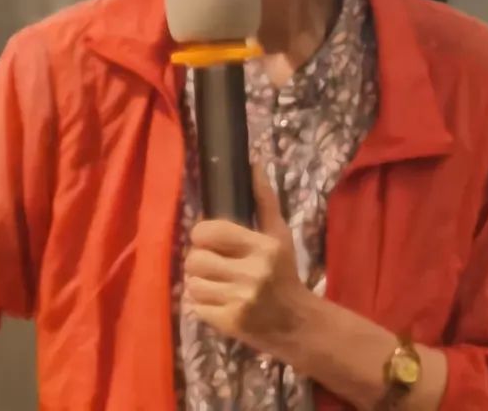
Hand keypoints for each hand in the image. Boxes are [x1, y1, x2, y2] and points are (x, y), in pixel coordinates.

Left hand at [184, 163, 316, 360]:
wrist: (295, 322)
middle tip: (211, 261)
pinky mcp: (227, 323)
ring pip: (192, 283)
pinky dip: (202, 303)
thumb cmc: (284, 272)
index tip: (209, 238)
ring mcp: (237, 300)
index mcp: (262, 247)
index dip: (202, 234)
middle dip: (199, 259)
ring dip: (199, 281)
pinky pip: (195, 306)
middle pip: (195, 259)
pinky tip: (218, 299)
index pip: (208, 232)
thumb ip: (264, 200)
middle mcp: (250, 273)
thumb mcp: (279, 234)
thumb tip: (254, 164)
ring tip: (214, 281)